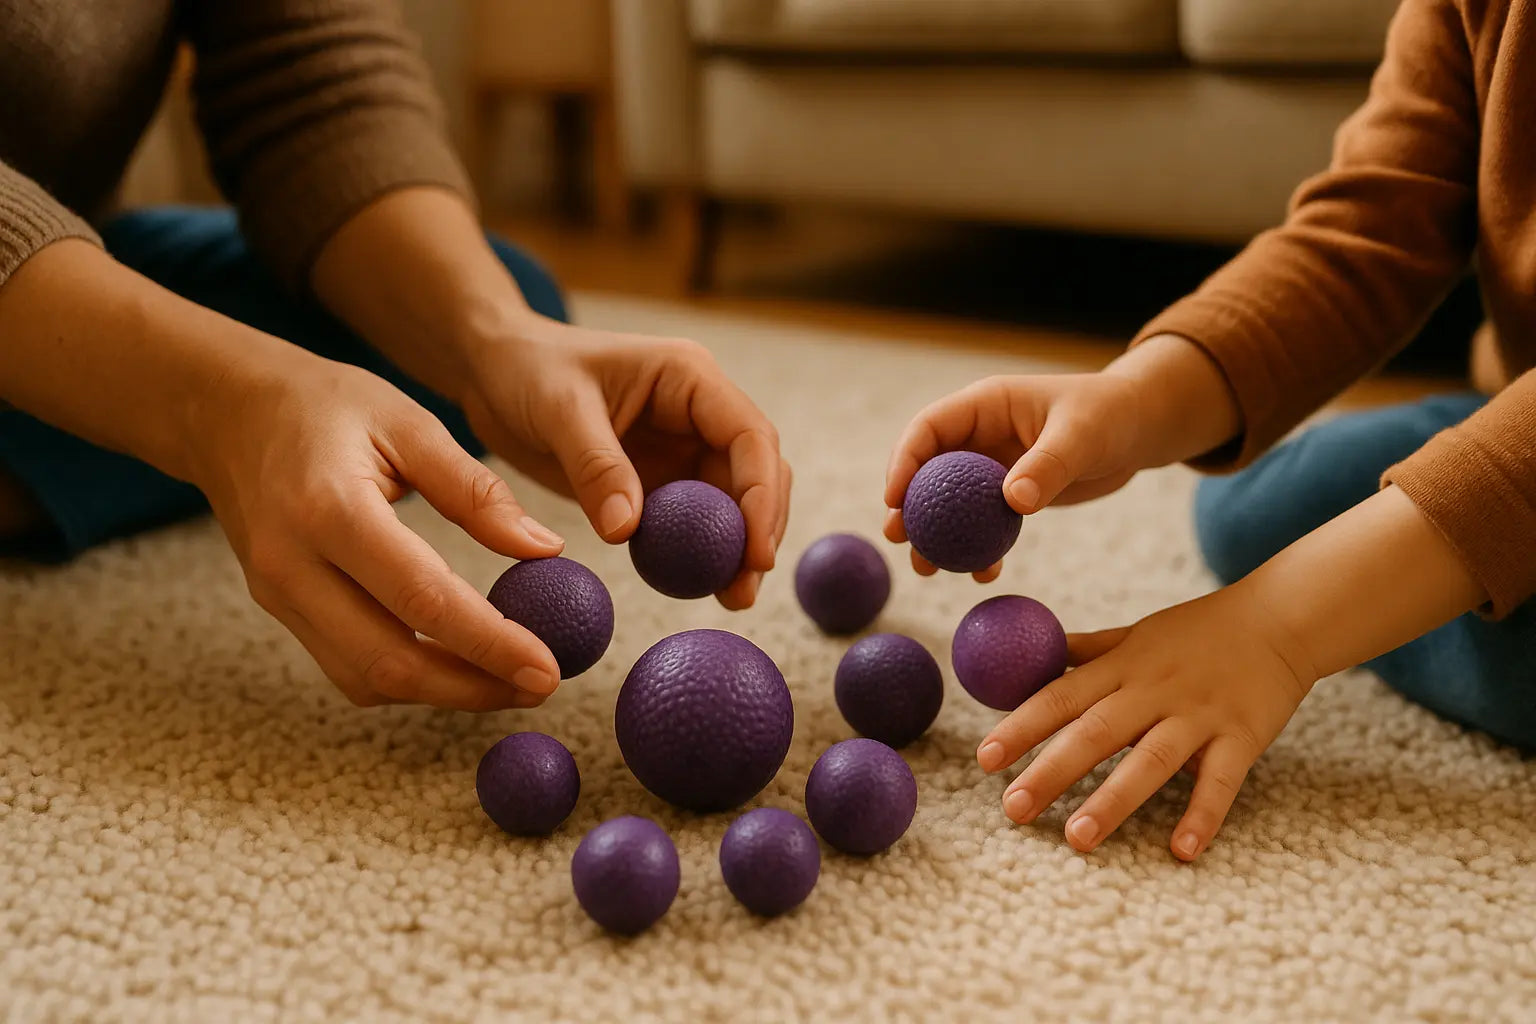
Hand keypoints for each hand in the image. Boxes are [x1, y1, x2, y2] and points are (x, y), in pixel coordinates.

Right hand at [188, 351, 567, 709]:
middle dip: (472, 687)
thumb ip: (475, 491)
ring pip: (366, 678)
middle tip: (541, 686)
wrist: (225, 411)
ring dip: (443, 693)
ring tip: (510, 681)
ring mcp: (278, 595)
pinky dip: (407, 678)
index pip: (421, 598)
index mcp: (329, 509)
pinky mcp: (279, 609)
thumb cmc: (323, 406)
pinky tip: (457, 664)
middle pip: (389, 660)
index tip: (547, 669)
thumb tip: (544, 550)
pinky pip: (346, 666)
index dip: (489, 642)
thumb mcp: (408, 423)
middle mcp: (293, 565)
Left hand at [458, 314, 790, 609]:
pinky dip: (699, 553)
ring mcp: (682, 447)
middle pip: (755, 473)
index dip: (762, 494)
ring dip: (736, 548)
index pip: (750, 436)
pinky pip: (691, 521)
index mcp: (689, 377)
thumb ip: (596, 465)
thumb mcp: (559, 408)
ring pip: (732, 502)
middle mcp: (698, 412)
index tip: (755, 550)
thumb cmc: (526, 369)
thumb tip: (626, 530)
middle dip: (758, 530)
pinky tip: (697, 588)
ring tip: (732, 599)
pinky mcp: (659, 480)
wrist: (493, 370)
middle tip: (744, 588)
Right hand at [883, 372, 1150, 579]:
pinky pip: (983, 522)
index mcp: (985, 404)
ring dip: (936, 535)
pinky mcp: (1010, 493)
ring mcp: (992, 465)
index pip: (928, 428)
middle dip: (908, 505)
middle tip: (897, 538)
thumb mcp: (1082, 435)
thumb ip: (1047, 465)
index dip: (905, 461)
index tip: (895, 499)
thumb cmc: (1111, 415)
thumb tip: (1012, 501)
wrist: (1140, 429)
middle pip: (928, 469)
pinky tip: (983, 572)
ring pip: (950, 502)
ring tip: (926, 569)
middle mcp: (980, 434)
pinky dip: (978, 547)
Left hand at [976, 583, 1316, 860]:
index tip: (985, 758)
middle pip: (1095, 733)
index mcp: (1123, 665)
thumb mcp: (1137, 633)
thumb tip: (1034, 651)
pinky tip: (1181, 850)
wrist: (1281, 618)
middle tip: (1013, 809)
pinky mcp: (1242, 737)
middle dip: (1051, 771)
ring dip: (1113, 800)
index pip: (1061, 696)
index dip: (1021, 726)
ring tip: (1077, 837)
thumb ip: (1088, 650)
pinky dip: (1203, 814)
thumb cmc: (1200, 631)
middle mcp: (1155, 690)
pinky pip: (1221, 781)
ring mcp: (1199, 715)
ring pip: (1150, 760)